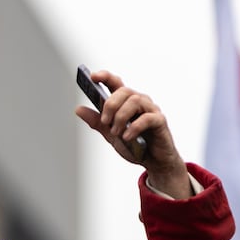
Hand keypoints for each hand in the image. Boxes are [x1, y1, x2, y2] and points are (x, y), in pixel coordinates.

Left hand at [74, 69, 190, 197]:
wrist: (154, 162)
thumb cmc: (136, 146)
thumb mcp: (111, 135)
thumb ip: (97, 122)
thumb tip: (79, 109)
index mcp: (126, 102)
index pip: (115, 83)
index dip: (105, 76)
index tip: (92, 76)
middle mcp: (139, 101)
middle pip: (124, 91)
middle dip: (111, 105)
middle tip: (105, 122)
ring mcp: (151, 110)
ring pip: (134, 101)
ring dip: (121, 117)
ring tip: (116, 132)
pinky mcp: (160, 121)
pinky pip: (147, 118)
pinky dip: (134, 127)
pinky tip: (127, 137)